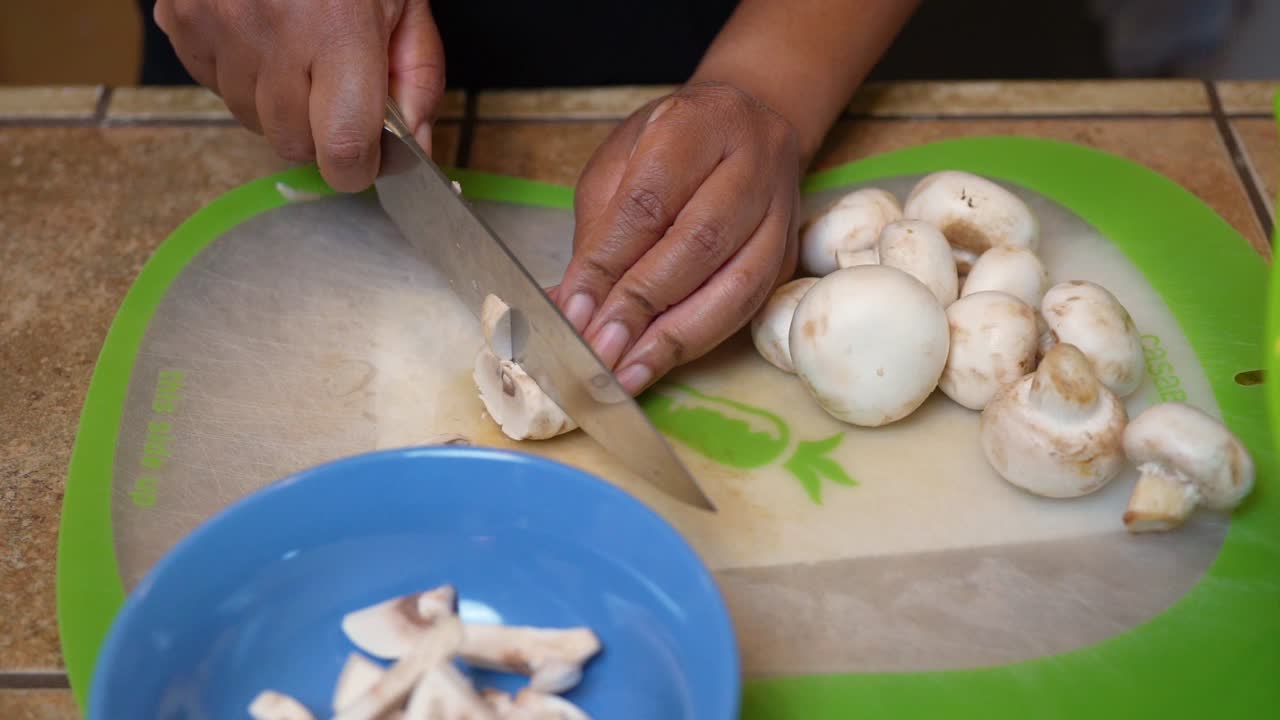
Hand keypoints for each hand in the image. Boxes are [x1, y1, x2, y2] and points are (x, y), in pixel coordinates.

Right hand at [154, 0, 444, 190]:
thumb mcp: (406, 4)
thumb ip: (416, 81)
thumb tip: (416, 152)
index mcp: (339, 31)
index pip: (342, 148)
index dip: (359, 167)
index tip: (368, 157)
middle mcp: (271, 32)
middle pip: (293, 145)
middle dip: (321, 133)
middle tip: (336, 83)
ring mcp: (216, 26)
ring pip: (251, 120)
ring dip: (278, 103)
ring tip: (297, 47)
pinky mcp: (179, 19)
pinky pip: (212, 84)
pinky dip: (240, 73)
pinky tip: (262, 33)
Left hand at [553, 81, 800, 394]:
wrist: (748, 123)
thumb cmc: (672, 144)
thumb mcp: (619, 165)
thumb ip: (598, 233)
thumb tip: (567, 305)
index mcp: (696, 126)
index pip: (648, 204)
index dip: (608, 265)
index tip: (574, 313)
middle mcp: (751, 164)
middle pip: (698, 244)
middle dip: (641, 307)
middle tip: (598, 351)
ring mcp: (779, 213)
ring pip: (736, 285)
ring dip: (676, 338)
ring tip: (628, 374)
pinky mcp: (788, 255)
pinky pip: (749, 307)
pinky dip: (700, 340)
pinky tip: (660, 362)